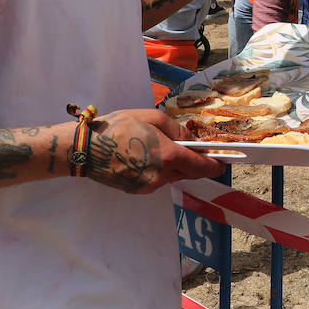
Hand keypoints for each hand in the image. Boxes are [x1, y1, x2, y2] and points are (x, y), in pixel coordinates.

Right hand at [85, 109, 222, 193]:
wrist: (85, 150)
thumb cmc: (118, 128)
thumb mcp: (152, 118)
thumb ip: (176, 130)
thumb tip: (192, 140)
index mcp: (169, 157)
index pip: (202, 167)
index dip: (215, 165)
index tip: (223, 163)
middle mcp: (162, 176)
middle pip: (188, 172)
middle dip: (194, 162)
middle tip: (194, 149)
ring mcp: (148, 186)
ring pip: (172, 176)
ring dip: (174, 165)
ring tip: (161, 147)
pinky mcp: (137, 190)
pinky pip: (157, 180)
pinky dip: (159, 169)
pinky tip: (147, 156)